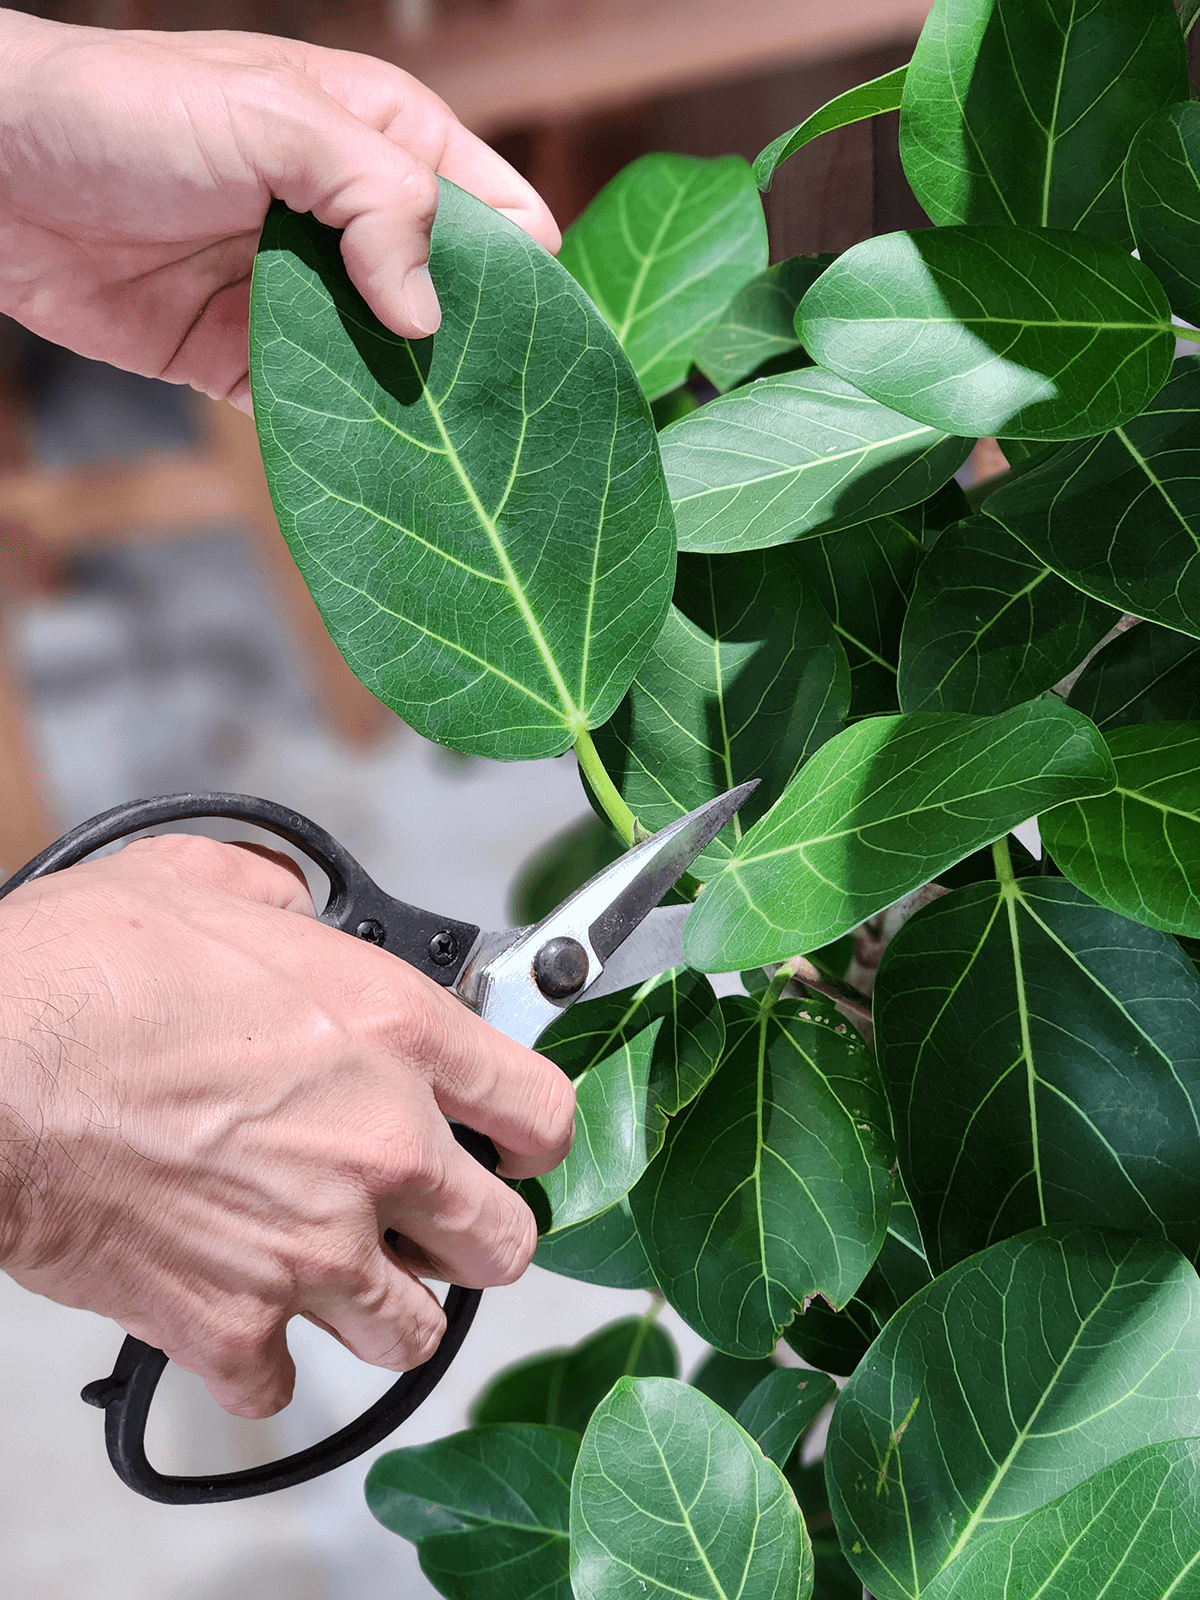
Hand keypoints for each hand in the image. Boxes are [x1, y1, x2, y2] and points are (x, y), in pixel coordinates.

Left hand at [0, 9, 559, 409]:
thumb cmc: (126, 111)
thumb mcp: (272, 118)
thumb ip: (375, 198)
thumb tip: (430, 315)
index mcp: (382, 143)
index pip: (498, 214)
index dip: (526, 276)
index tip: (537, 344)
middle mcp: (354, 225)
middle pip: (454, 305)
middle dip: (474, 357)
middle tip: (493, 418)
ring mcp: (304, 297)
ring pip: (391, 368)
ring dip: (411, 408)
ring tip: (444, 455)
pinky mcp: (251, 361)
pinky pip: (320, 411)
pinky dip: (342, 438)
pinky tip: (368, 462)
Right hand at [0, 834, 573, 1417]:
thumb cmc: (79, 974)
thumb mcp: (201, 885)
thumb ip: (282, 901)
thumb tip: (296, 910)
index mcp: (394, 1034)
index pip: (543, 1111)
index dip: (535, 1132)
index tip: (512, 1140)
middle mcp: (378, 1148)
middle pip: (504, 1244)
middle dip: (472, 1234)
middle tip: (430, 1216)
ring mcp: (311, 1249)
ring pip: (413, 1334)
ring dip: (383, 1308)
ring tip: (340, 1269)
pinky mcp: (230, 1325)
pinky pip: (284, 1386)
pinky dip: (265, 1362)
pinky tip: (239, 1314)